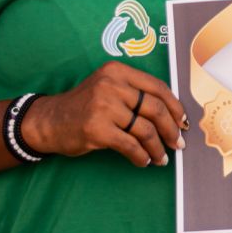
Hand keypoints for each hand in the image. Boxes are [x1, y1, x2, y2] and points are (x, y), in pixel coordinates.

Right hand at [20, 61, 187, 167]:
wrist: (49, 121)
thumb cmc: (85, 107)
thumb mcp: (108, 88)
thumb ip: (134, 94)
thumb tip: (172, 115)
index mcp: (118, 71)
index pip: (157, 87)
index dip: (175, 106)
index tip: (183, 121)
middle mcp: (111, 85)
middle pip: (155, 108)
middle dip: (171, 129)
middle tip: (178, 143)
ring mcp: (103, 106)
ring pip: (145, 130)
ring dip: (158, 147)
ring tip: (162, 157)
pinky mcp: (97, 129)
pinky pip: (130, 146)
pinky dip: (141, 156)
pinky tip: (144, 161)